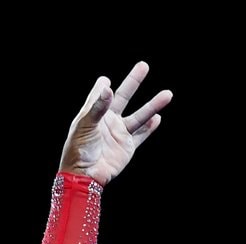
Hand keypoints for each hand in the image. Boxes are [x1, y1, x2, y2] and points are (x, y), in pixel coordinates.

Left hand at [59, 62, 171, 184]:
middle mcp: (108, 121)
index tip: (105, 80)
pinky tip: (158, 118)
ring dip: (153, 105)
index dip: (102, 86)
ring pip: (139, 116)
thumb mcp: (85, 125)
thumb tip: (108, 86)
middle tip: (143, 66)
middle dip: (134, 81)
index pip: (100, 94)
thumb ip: (98, 107)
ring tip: (167, 95)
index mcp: (94, 113)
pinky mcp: (127, 147)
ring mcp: (119, 133)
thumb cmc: (78, 150)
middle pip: (124, 97)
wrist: (84, 175)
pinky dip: (150, 128)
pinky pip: (141, 135)